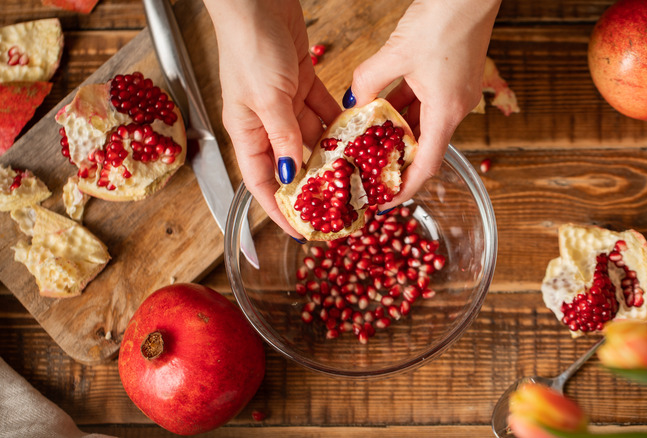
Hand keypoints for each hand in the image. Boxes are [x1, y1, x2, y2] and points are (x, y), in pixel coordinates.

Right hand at [204, 0, 340, 238]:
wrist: (257, 1)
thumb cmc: (249, 46)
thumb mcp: (267, 98)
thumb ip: (283, 136)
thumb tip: (292, 173)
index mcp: (246, 131)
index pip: (262, 182)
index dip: (279, 209)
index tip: (302, 230)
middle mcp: (265, 122)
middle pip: (291, 164)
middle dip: (315, 185)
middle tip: (341, 205)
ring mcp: (285, 103)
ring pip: (312, 140)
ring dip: (333, 156)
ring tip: (357, 175)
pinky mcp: (302, 84)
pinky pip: (324, 112)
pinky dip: (339, 124)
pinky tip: (358, 137)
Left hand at [347, 0, 500, 211]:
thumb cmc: (443, 19)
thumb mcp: (396, 53)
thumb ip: (369, 81)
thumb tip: (353, 101)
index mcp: (446, 112)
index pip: (425, 166)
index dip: (404, 189)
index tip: (383, 203)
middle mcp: (454, 108)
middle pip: (423, 147)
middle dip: (395, 162)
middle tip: (367, 171)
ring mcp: (454, 94)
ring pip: (420, 123)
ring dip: (395, 133)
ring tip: (366, 143)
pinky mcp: (450, 78)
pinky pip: (423, 103)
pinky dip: (401, 108)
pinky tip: (378, 108)